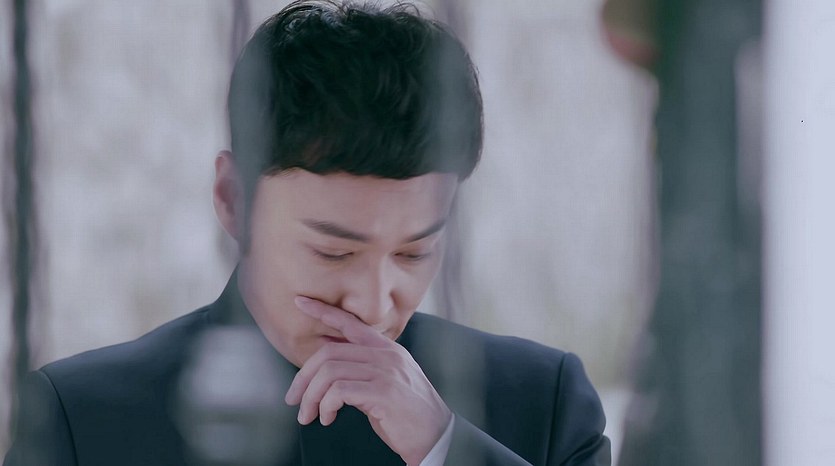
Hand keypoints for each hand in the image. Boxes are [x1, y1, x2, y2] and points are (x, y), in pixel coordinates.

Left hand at [285, 296, 451, 465]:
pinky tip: (328, 418)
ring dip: (312, 397)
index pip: (351, 323)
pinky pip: (339, 391)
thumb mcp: (385, 383)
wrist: (436, 436)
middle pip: (329, 352)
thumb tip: (327, 361)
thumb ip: (362, 369)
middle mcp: (387, 355)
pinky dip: (326, 406)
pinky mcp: (383, 392)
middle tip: (294, 399)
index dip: (323, 311)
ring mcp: (386, 372)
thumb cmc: (406, 414)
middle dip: (303, 377)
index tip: (300, 302)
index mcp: (387, 349)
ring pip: (330, 372)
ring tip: (309, 416)